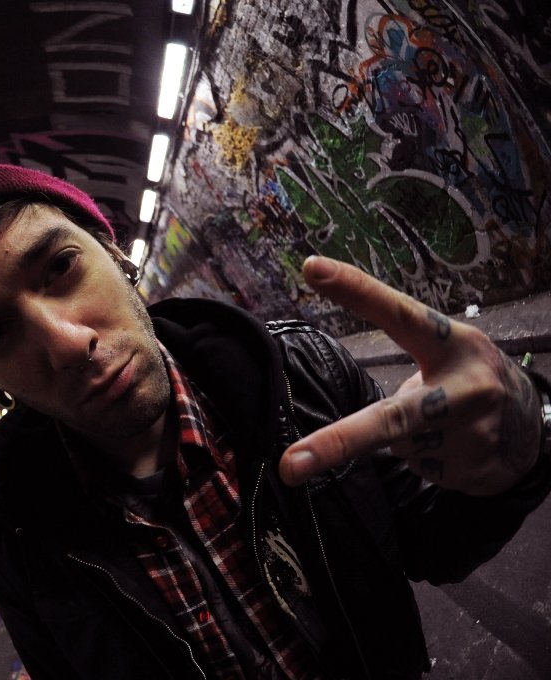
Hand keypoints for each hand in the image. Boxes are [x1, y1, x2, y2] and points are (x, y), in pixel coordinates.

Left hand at [279, 256, 542, 495]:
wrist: (531, 431)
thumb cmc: (465, 378)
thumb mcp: (444, 349)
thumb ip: (406, 346)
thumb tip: (365, 362)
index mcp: (453, 345)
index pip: (399, 313)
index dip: (357, 290)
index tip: (312, 268)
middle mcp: (467, 389)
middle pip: (390, 418)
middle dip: (337, 443)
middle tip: (290, 464)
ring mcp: (472, 435)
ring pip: (398, 443)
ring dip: (405, 437)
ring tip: (440, 424)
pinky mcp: (472, 471)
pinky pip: (418, 464)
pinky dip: (423, 456)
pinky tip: (451, 447)